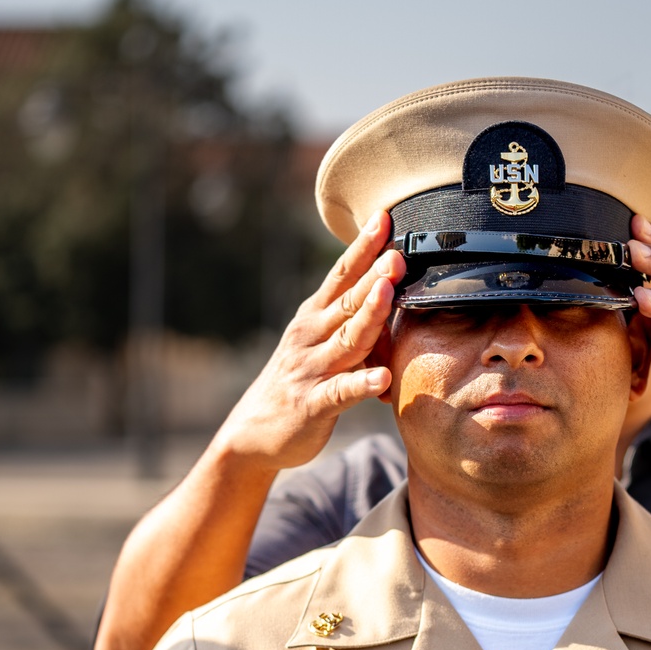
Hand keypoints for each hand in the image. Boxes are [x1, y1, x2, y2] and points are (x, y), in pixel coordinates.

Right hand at [213, 210, 404, 474]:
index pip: (341, 275)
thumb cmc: (299, 383)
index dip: (362, 248)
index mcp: (314, 318)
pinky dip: (362, 384)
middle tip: (397, 252)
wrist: (253, 432)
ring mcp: (311, 370)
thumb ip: (353, 321)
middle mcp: (310, 337)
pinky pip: (341, 393)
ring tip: (389, 293)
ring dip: (369, 315)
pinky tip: (383, 377)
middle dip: (372, 276)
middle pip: (347, 302)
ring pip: (346, 339)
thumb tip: (391, 291)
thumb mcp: (321, 344)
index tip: (384, 217)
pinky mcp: (313, 405)